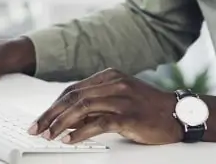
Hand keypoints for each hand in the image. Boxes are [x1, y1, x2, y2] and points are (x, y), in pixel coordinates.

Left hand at [28, 68, 182, 145]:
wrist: (179, 114)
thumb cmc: (149, 109)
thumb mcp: (121, 99)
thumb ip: (97, 105)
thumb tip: (68, 121)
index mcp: (109, 76)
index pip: (73, 89)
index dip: (53, 105)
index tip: (40, 119)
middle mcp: (114, 83)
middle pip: (73, 97)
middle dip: (51, 114)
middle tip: (36, 128)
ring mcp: (122, 98)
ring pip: (82, 108)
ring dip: (61, 123)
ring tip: (48, 135)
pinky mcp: (129, 115)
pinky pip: (98, 122)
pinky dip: (81, 132)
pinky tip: (70, 140)